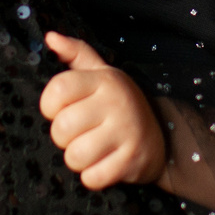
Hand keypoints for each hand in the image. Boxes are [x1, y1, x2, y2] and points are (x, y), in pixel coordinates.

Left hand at [37, 31, 165, 189]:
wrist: (164, 137)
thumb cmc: (119, 105)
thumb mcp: (101, 74)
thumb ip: (75, 54)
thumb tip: (49, 37)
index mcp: (104, 80)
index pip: (57, 89)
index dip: (49, 105)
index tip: (60, 110)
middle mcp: (116, 102)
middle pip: (62, 128)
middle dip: (63, 138)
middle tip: (79, 134)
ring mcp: (127, 132)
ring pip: (75, 156)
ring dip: (77, 160)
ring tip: (91, 150)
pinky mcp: (132, 160)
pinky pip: (92, 178)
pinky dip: (93, 176)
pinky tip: (104, 164)